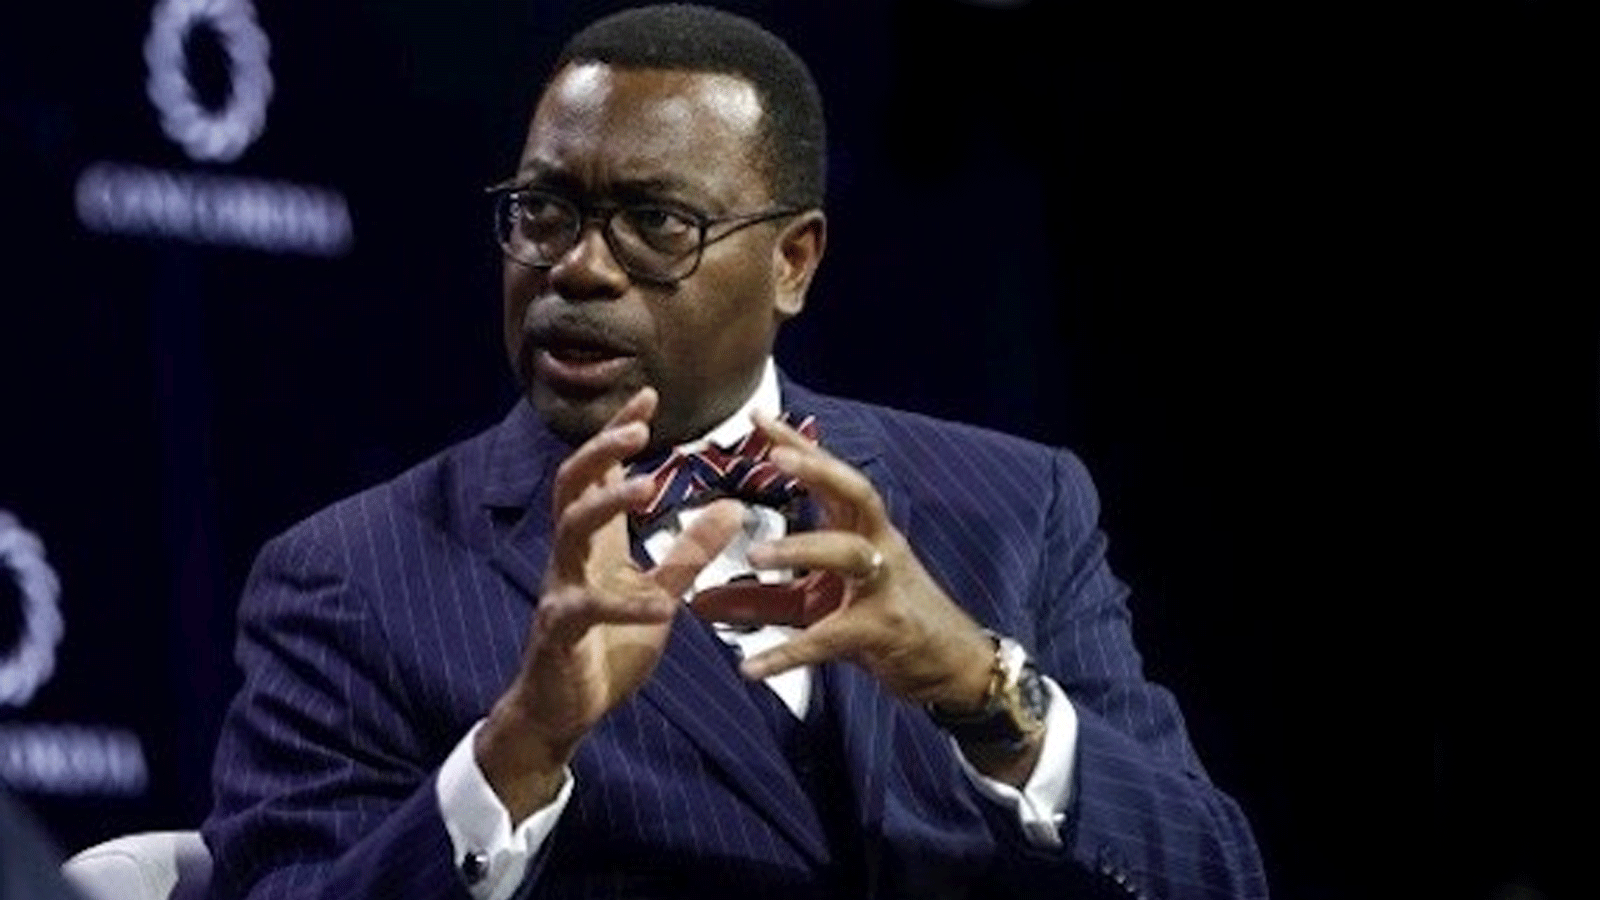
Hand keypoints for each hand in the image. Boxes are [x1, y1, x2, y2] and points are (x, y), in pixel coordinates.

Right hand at [476, 388, 742, 820]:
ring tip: (650, 489)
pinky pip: (587, 609)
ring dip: (608, 504)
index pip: (602, 473)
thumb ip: (689, 553)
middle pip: (573, 483)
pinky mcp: (561, 632)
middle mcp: (571, 556)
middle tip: (639, 430)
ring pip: (570, 529)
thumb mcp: (659, 594)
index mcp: (596, 543)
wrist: (561, 710)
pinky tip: (662, 608)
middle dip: (603, 452)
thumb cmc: (606, 647)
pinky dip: (627, 606)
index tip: (647, 396)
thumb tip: (730, 507)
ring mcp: (560, 590)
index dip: (619, 433)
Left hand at [714, 411, 995, 711]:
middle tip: (778, 457)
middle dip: (820, 471)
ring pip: (850, 554)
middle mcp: (879, 548)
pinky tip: (752, 667)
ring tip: (756, 555)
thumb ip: (760, 599)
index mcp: (862, 531)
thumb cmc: (886, 621)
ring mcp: (884, 587)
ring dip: (804, 548)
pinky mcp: (883, 631)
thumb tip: (699, 601)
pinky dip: (790, 654)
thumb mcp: (817, 606)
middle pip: (856, 494)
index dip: (798, 446)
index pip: (830, 477)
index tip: (759, 418)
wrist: (951, 665)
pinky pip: (832, 637)